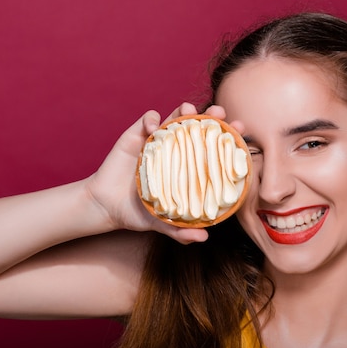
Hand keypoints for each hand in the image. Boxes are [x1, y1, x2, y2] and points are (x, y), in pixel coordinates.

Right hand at [86, 103, 229, 243]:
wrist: (105, 205)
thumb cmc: (138, 212)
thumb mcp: (161, 222)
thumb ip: (180, 230)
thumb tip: (203, 238)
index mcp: (188, 166)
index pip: (212, 148)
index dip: (228, 138)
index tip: (240, 130)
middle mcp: (176, 150)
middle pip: (198, 128)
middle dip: (211, 116)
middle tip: (220, 113)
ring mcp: (157, 141)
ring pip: (175, 118)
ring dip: (184, 110)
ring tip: (189, 109)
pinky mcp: (136, 136)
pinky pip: (147, 120)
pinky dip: (152, 118)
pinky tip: (154, 125)